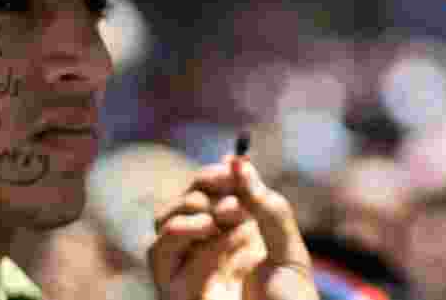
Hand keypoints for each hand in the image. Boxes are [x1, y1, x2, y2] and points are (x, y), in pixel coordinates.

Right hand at [149, 156, 316, 299]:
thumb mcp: (287, 247)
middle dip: (206, 185)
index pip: (213, 187)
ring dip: (188, 204)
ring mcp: (190, 265)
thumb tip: (239, 159)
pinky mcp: (175, 286)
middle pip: (186, 197)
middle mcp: (210, 245)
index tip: (234, 168)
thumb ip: (267, 205)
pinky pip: (157, 249)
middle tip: (234, 198)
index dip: (219, 173)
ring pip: (163, 218)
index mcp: (238, 231)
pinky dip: (177, 228)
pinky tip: (206, 227)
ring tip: (219, 217)